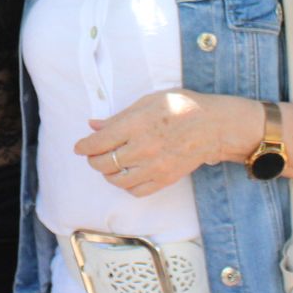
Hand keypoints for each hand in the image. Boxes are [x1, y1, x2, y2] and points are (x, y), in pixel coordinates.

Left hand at [74, 90, 256, 197]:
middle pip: (104, 163)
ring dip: (108, 174)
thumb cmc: (181, 107)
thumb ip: (119, 117)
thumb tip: (93, 125)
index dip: (84, 146)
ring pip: (117, 180)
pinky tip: (127, 175)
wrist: (212, 126)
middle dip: (93, 160)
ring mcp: (155, 166)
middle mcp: (144, 148)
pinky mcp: (165, 179)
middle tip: (93, 155)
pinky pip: (136, 191)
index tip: (79, 147)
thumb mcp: (147, 102)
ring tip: (109, 165)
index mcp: (137, 124)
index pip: (99, 142)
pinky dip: (126, 186)